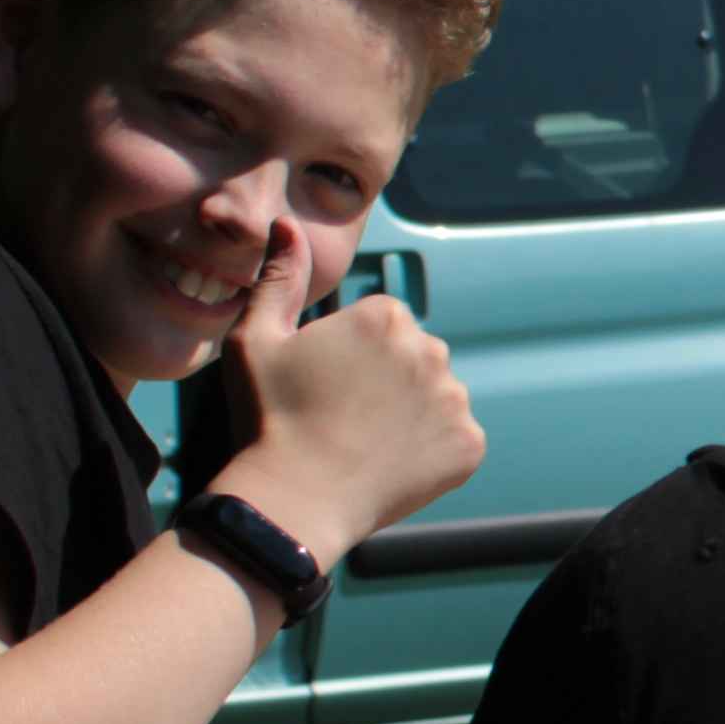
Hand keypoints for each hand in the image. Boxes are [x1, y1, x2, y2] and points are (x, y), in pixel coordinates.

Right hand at [202, 225, 481, 561]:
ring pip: (436, 398)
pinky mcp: (469, 446)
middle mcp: (431, 350)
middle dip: (386, 381)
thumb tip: (287, 223)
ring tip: (363, 444)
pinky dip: (430, 453)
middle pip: (413, 358)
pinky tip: (389, 465)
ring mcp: (456, 400)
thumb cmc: (268, 418)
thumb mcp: (255, 339)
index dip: (349, 356)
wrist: (294, 499)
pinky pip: (453, 441)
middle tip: (342, 417)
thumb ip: (278, 277)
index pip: (381, 326)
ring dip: (410, 415)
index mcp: (386, 317)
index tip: (324, 384)